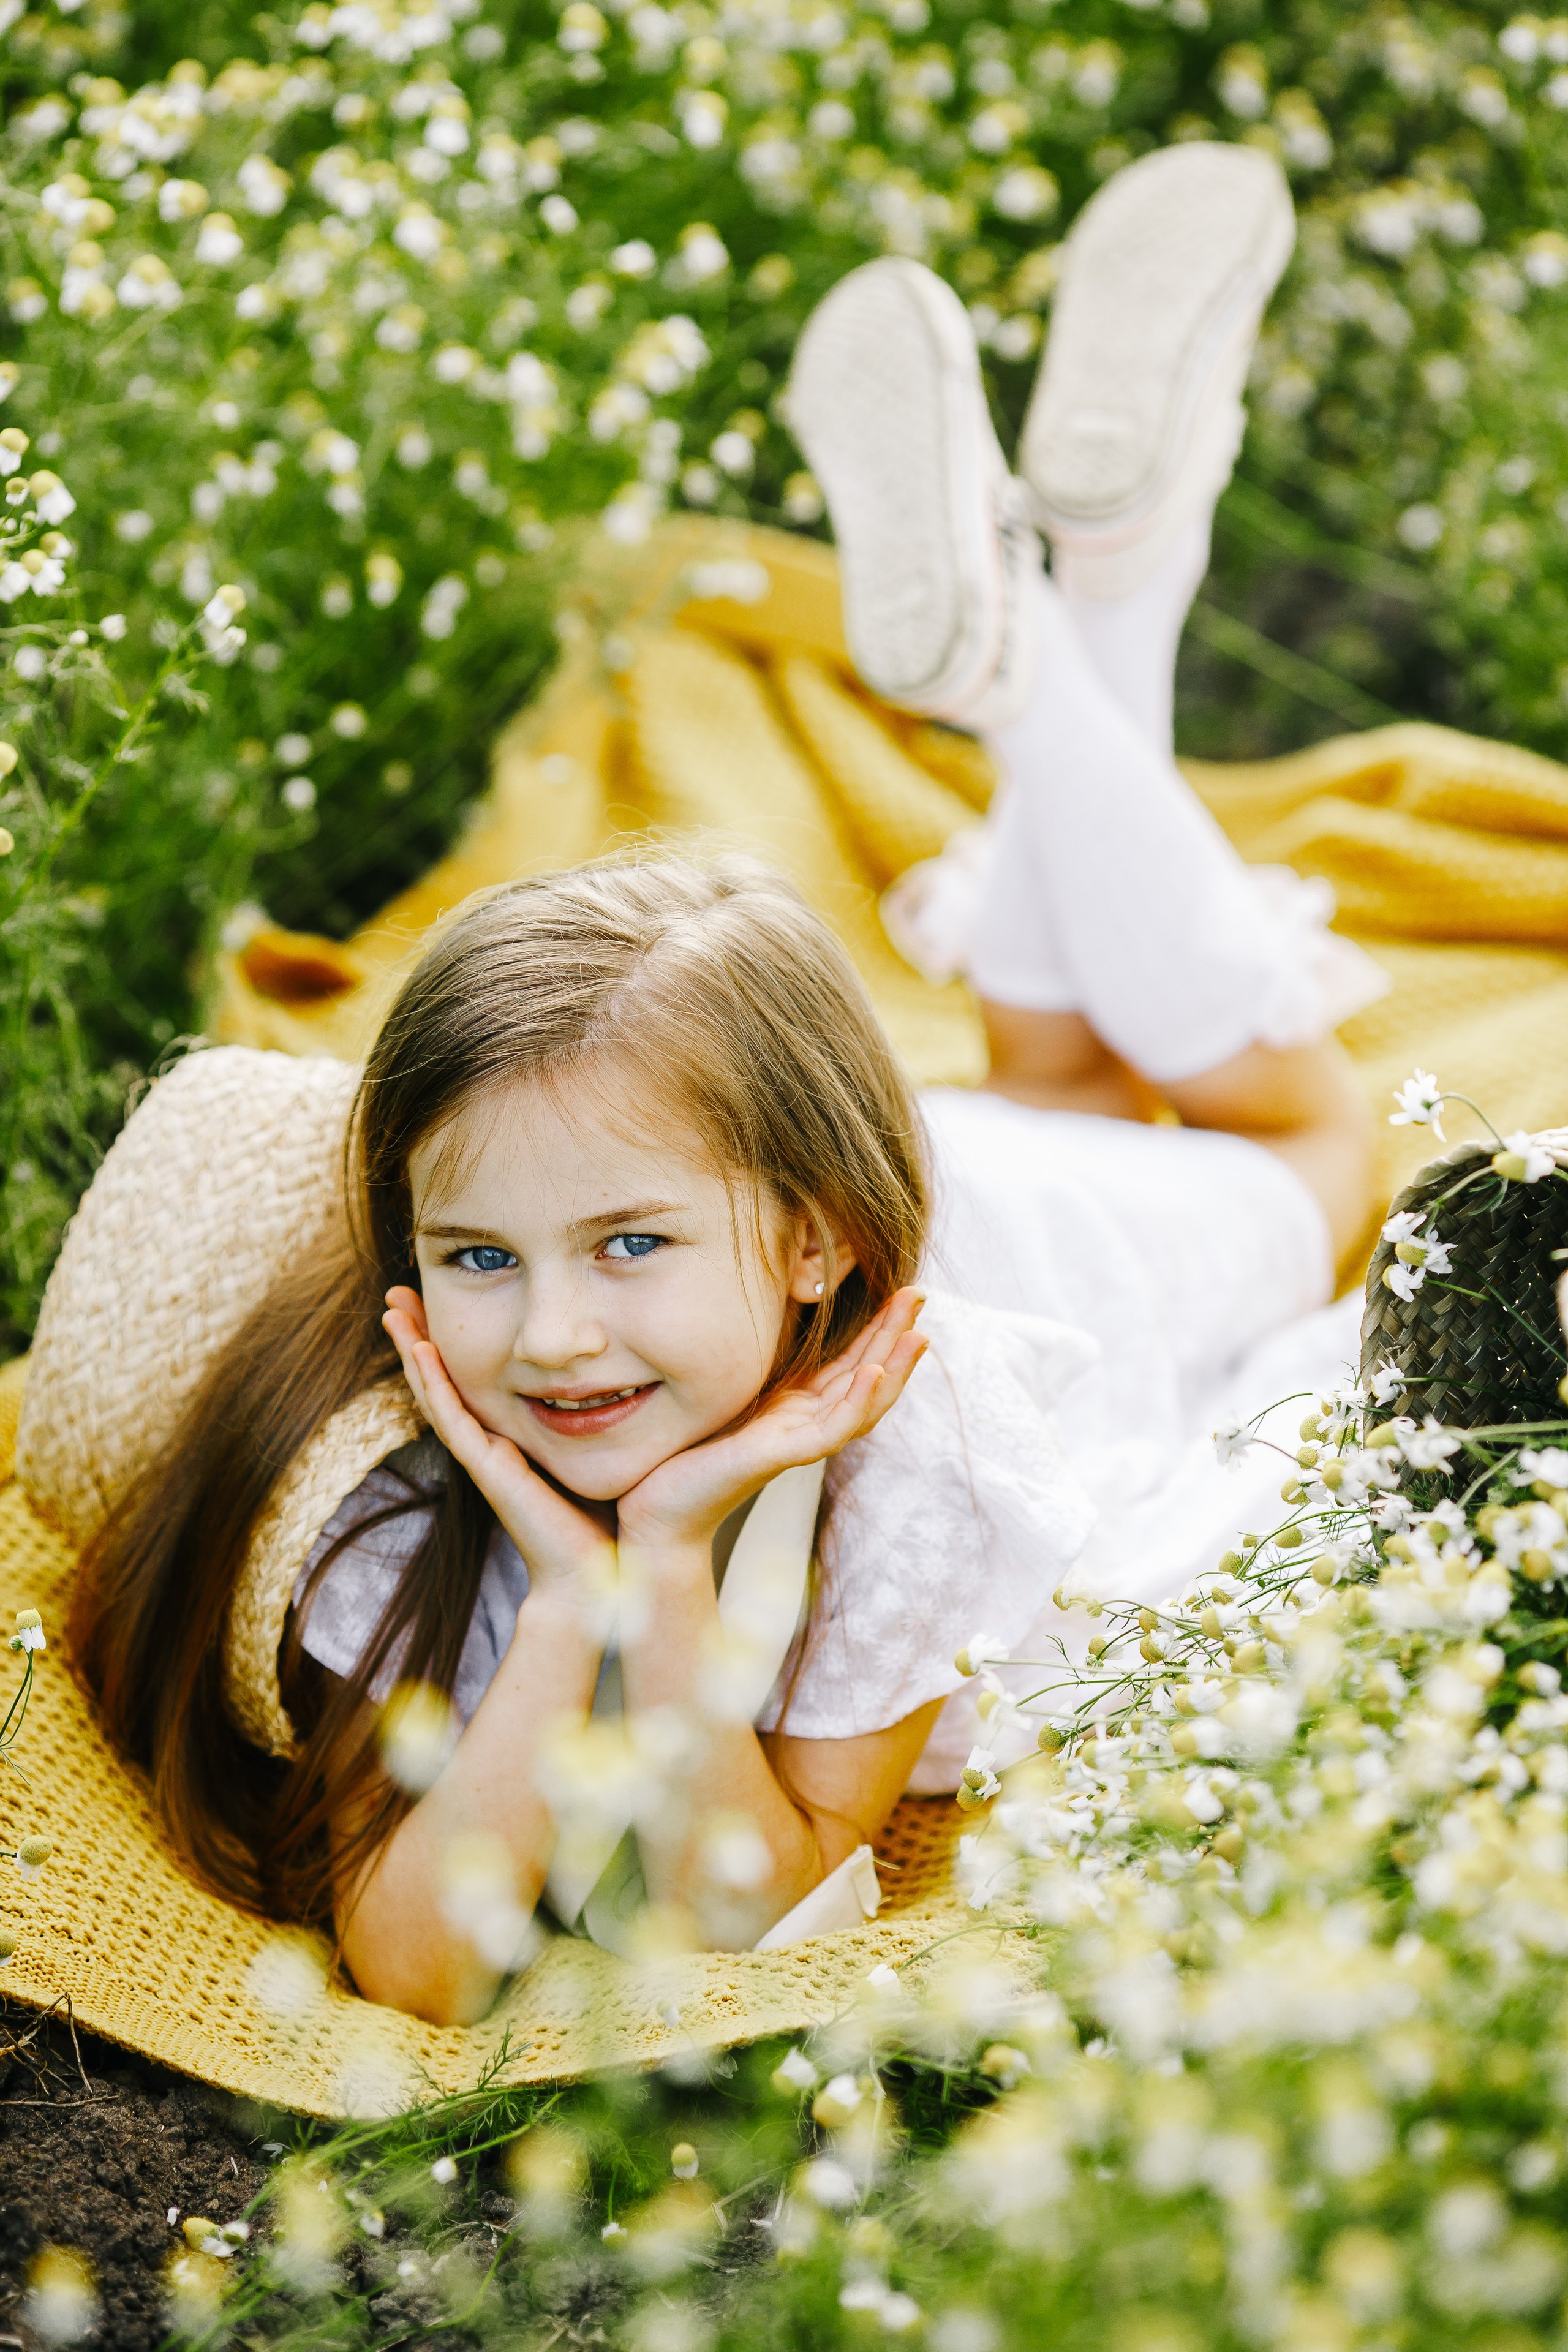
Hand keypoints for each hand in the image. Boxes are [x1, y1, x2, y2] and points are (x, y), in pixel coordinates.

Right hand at [382, 1289, 615, 1591]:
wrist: (604, 1575)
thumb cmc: (612, 1519)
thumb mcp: (608, 1450)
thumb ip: (610, 1415)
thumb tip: (636, 1375)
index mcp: (515, 1439)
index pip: (475, 1381)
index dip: (453, 1342)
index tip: (441, 1298)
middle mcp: (493, 1444)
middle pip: (445, 1380)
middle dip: (419, 1337)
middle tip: (396, 1293)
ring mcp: (487, 1457)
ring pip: (438, 1394)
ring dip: (414, 1350)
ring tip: (393, 1307)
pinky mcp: (489, 1470)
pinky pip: (455, 1419)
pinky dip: (434, 1385)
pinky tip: (420, 1351)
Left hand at [615, 1287, 927, 1551]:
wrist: (656, 1507)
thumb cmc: (686, 1451)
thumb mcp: (727, 1393)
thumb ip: (753, 1365)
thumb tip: (757, 1310)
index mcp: (797, 1406)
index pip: (853, 1362)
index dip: (881, 1328)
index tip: (905, 1291)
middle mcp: (805, 1424)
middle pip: (868, 1379)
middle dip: (897, 1338)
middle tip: (920, 1296)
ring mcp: (796, 1442)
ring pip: (861, 1406)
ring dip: (892, 1370)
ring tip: (916, 1335)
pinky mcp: (778, 1458)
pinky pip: (828, 1432)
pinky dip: (856, 1403)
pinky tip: (874, 1375)